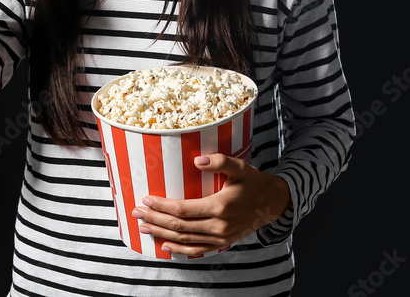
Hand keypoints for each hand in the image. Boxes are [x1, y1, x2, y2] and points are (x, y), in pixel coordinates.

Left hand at [131, 154, 291, 255]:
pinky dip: (179, 250)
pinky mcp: (222, 243)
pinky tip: (165, 245)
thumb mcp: (239, 166)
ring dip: (161, 234)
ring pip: (185, 240)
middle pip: (179, 226)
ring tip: (143, 228)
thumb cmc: (253, 182)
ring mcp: (220, 237)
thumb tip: (196, 160)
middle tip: (136, 213)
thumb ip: (219, 161)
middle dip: (154, 220)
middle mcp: (219, 226)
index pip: (183, 210)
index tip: (146, 199)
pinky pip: (197, 250)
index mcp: (220, 207)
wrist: (272, 203)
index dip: (162, 206)